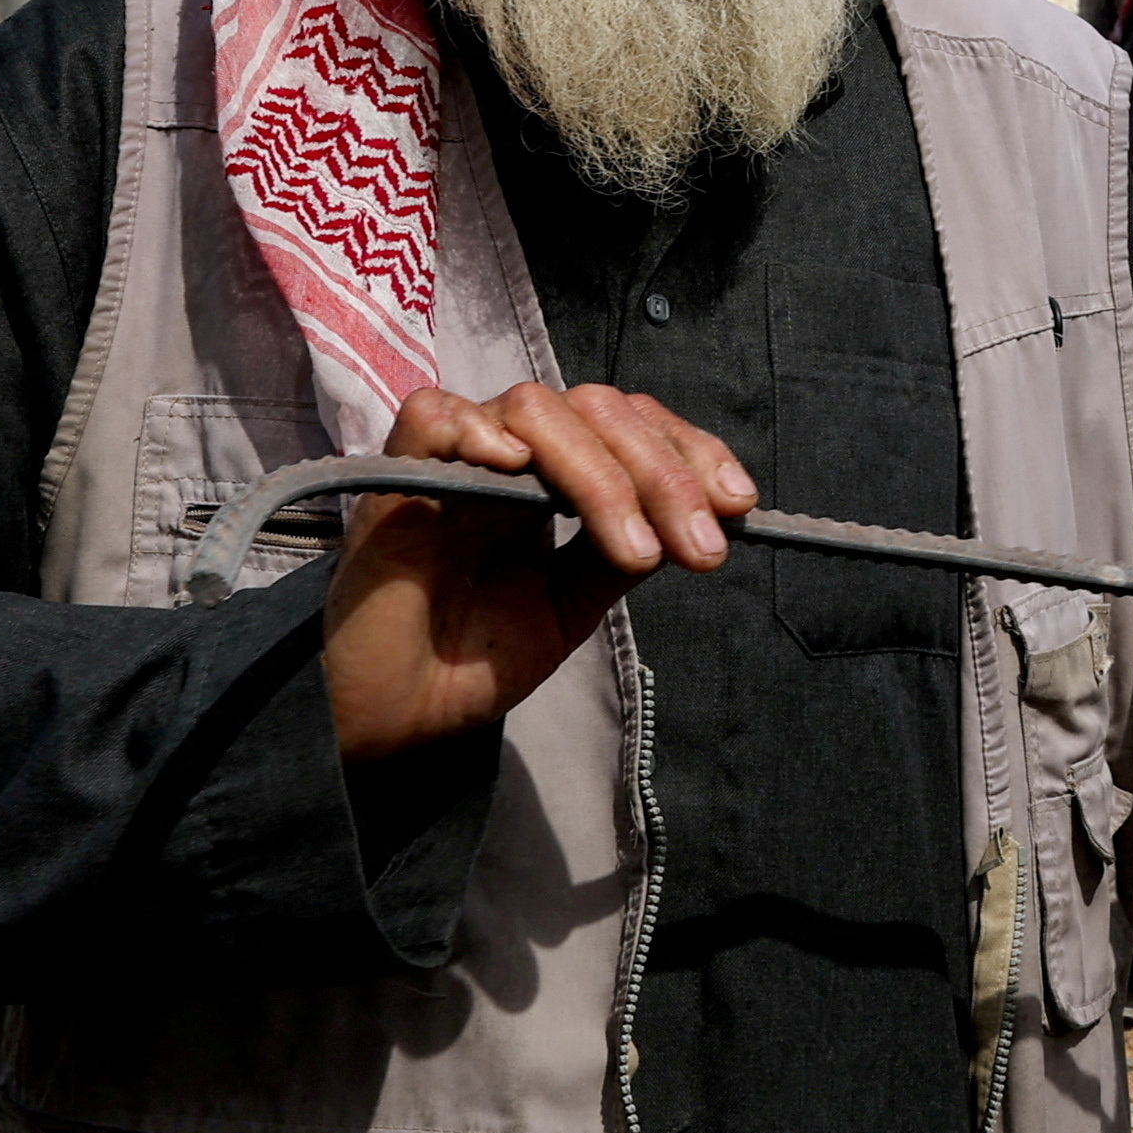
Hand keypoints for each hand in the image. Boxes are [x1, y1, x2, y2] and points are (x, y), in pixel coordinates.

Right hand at [321, 382, 754, 763]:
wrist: (390, 723)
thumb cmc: (470, 661)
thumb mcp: (572, 605)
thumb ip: (620, 552)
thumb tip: (701, 515)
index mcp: (553, 477)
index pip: (628, 424)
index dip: (689, 451)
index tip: (741, 504)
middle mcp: (507, 456)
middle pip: (595, 408)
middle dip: (664, 472)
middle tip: (701, 547)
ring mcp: (452, 462)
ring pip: (533, 409)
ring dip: (599, 473)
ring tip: (634, 549)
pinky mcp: (394, 477)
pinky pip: (430, 415)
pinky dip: (477, 431)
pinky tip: (516, 470)